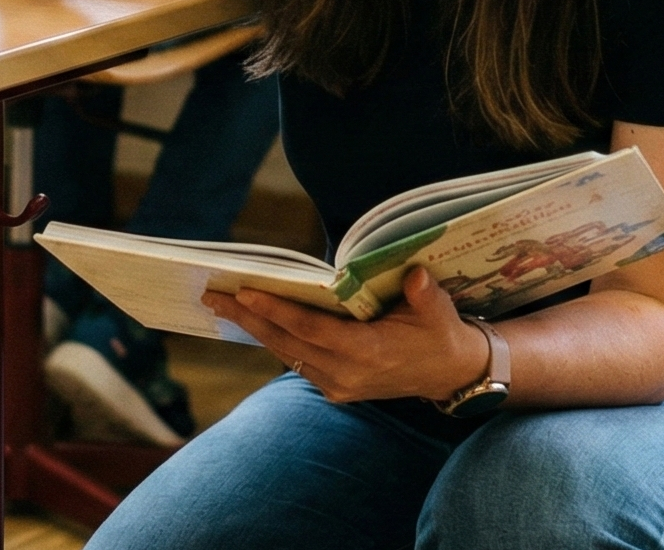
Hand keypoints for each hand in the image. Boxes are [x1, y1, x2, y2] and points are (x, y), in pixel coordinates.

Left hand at [202, 268, 491, 403]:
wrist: (450, 374)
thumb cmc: (441, 333)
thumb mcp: (439, 312)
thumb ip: (424, 294)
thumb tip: (415, 274)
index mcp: (369, 352)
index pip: (311, 330)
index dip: (276, 311)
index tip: (245, 293)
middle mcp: (347, 373)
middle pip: (287, 343)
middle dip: (247, 318)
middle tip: (213, 295)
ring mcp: (340, 385)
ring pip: (286, 354)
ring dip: (255, 330)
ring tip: (223, 304)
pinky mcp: (336, 389)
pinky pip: (297, 362)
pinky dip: (274, 340)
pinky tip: (253, 322)